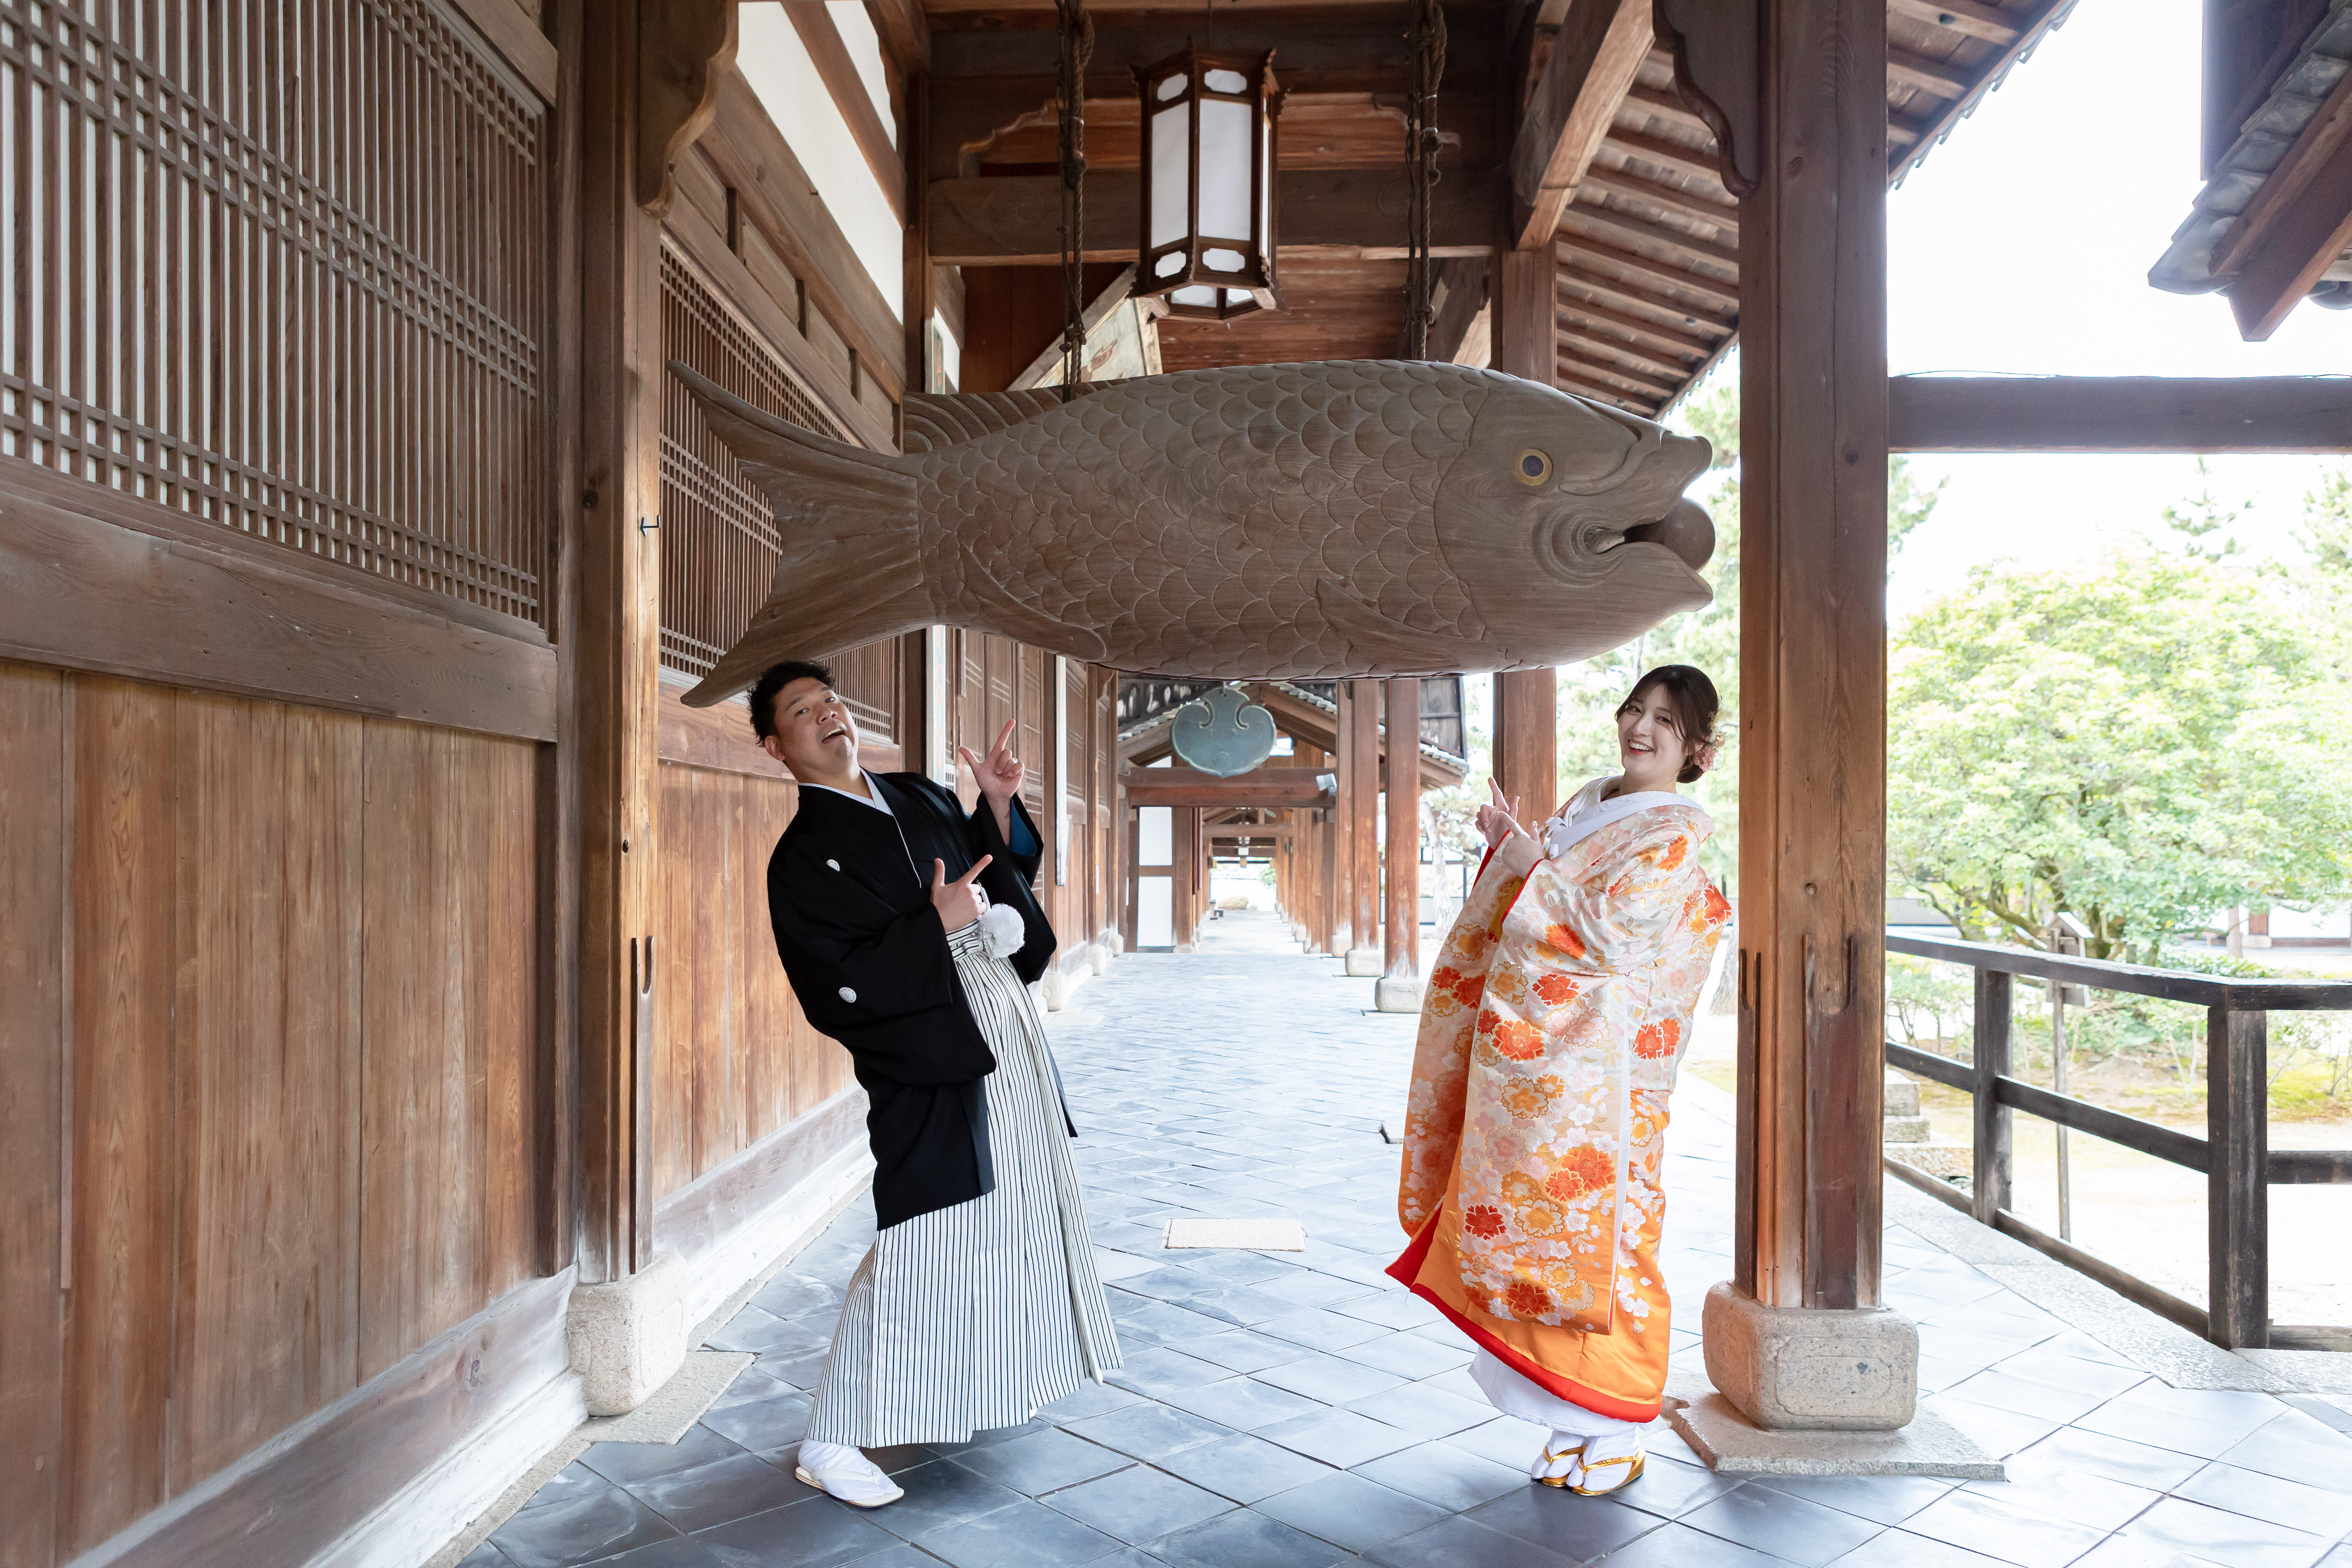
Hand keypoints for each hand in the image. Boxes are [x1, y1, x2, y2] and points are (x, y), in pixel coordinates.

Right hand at [930, 855, 992, 932]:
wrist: (938, 920)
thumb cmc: (937, 903)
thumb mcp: (937, 886)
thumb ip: (940, 872)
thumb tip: (938, 859)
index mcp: (961, 884)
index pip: (973, 871)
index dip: (982, 863)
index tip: (990, 857)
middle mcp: (969, 891)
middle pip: (975, 888)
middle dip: (969, 892)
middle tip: (959, 899)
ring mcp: (973, 901)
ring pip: (978, 898)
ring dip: (972, 901)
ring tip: (962, 906)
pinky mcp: (976, 911)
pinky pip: (983, 906)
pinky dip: (978, 908)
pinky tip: (968, 911)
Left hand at [959, 719, 1022, 837]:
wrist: (994, 794)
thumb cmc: (986, 783)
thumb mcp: (977, 770)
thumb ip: (971, 758)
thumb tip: (960, 748)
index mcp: (995, 755)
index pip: (1002, 740)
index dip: (1006, 730)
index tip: (1012, 721)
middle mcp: (1004, 758)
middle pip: (1006, 751)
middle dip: (1000, 763)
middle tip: (996, 772)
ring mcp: (1012, 764)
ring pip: (1011, 760)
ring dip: (1005, 769)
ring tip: (1002, 776)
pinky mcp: (1019, 770)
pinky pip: (1019, 765)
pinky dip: (1013, 771)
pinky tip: (1009, 776)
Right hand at [1475, 777, 1527, 850]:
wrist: (1502, 845)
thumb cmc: (1509, 832)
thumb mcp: (1512, 821)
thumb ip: (1514, 809)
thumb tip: (1517, 796)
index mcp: (1501, 807)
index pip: (1497, 794)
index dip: (1493, 786)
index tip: (1489, 778)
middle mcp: (1494, 811)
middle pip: (1483, 807)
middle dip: (1484, 817)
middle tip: (1488, 826)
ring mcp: (1487, 818)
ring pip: (1478, 815)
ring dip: (1483, 823)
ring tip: (1488, 831)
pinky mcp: (1482, 825)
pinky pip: (1476, 822)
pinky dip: (1480, 827)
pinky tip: (1485, 832)